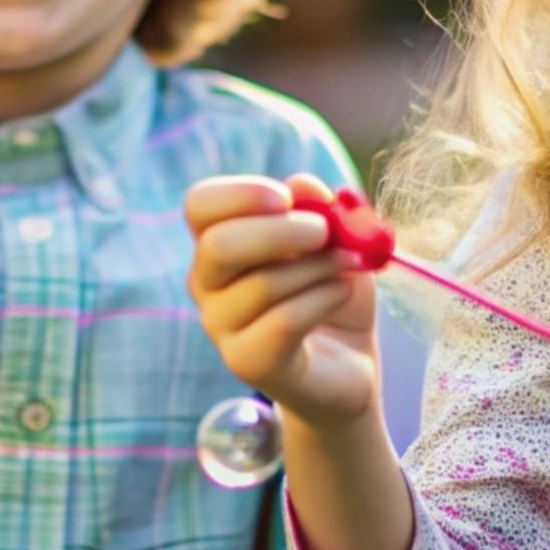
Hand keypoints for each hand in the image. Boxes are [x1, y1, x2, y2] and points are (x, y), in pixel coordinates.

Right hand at [185, 172, 378, 429]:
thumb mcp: (335, 240)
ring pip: (261, 284)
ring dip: (318, 266)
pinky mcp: (247, 363)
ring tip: (349, 263)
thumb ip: (319, 208)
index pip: (200, 205)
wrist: (348, 364)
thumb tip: (303, 184)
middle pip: (218, 245)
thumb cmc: (330, 292)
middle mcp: (206, 283)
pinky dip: (323, 298)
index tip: (287, 198)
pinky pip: (283, 322)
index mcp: (217, 241)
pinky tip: (341, 293)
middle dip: (281, 232)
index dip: (241, 194)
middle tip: (324, 232)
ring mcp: (222, 327)